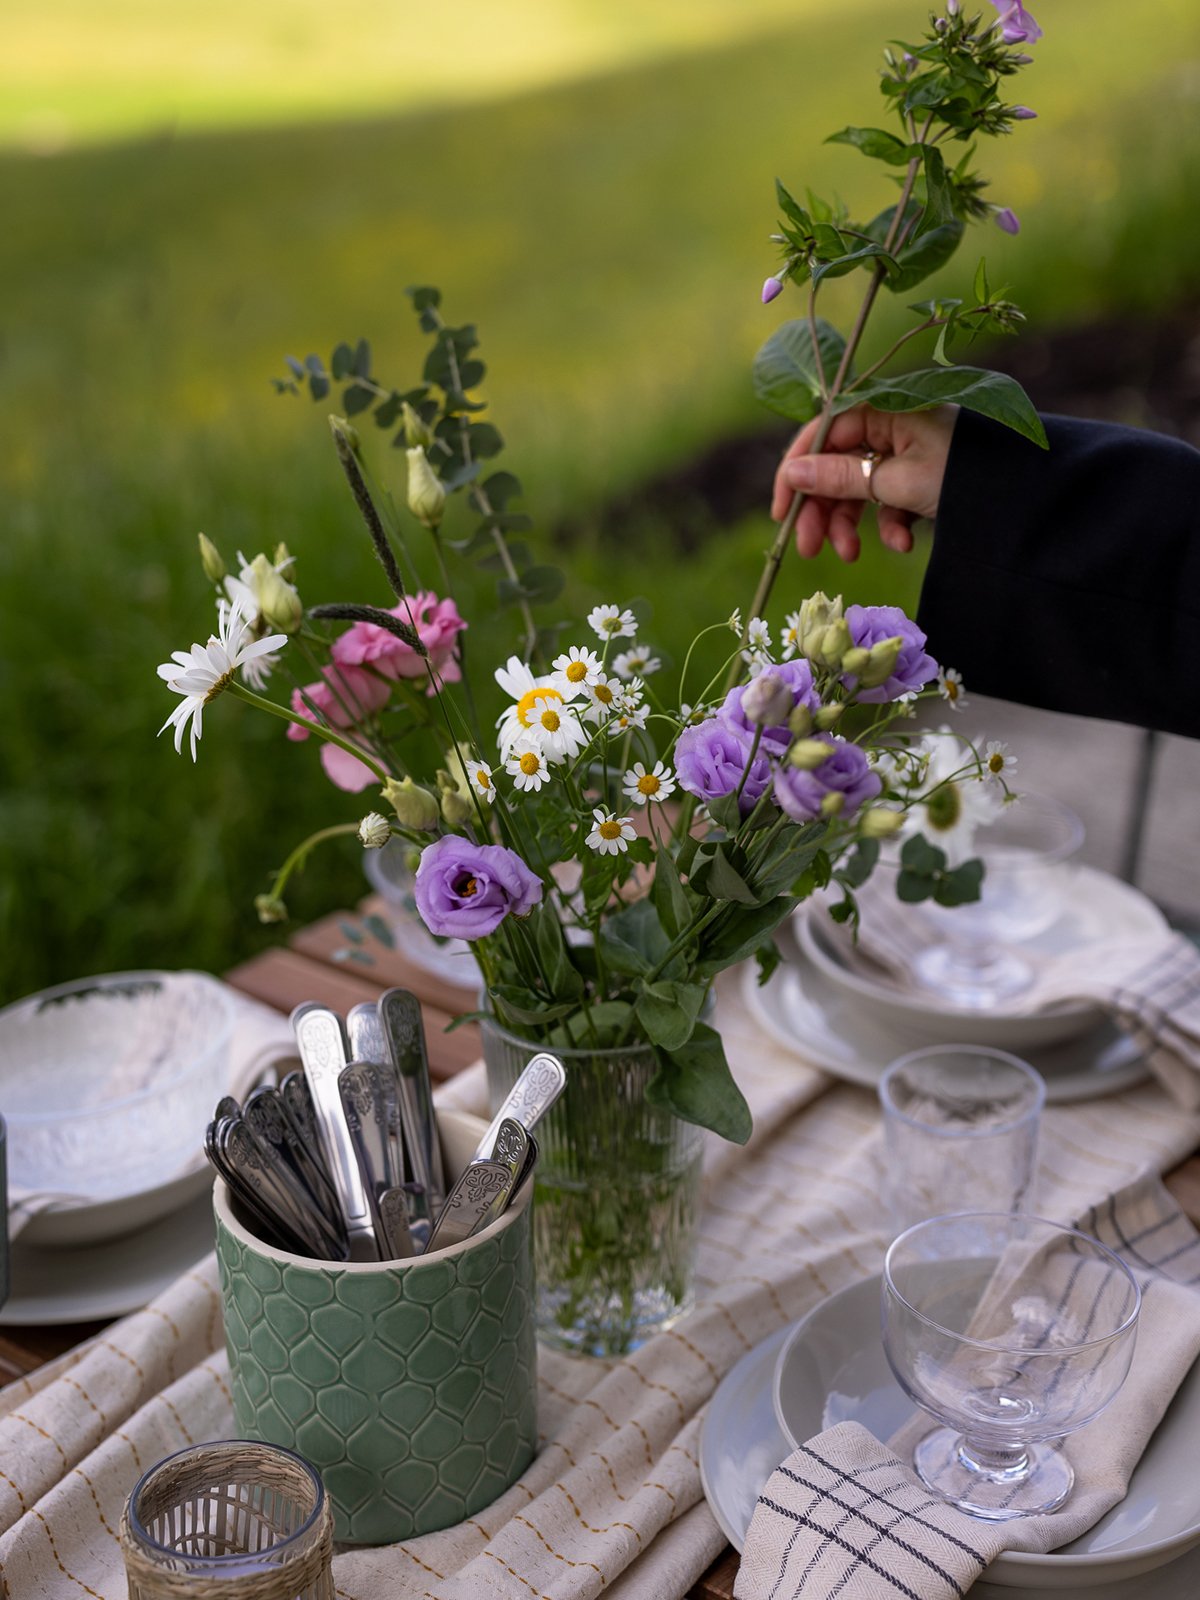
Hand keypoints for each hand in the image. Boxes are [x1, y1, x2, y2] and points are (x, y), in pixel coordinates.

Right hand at [771, 404, 957, 560]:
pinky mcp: (923, 475)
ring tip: (855, 554)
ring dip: (853, 524)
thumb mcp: (895, 481)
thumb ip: (839, 479)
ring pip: (860, 487)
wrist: (1027, 495)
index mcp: (883, 410)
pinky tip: (903, 542)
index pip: (821, 435)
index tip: (783, 514)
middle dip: (824, 510)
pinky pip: (890, 498)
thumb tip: (791, 474)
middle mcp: (891, 424)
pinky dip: (890, 524)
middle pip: (837, 466)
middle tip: (811, 550)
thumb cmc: (962, 475)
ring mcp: (908, 450)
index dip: (796, 474)